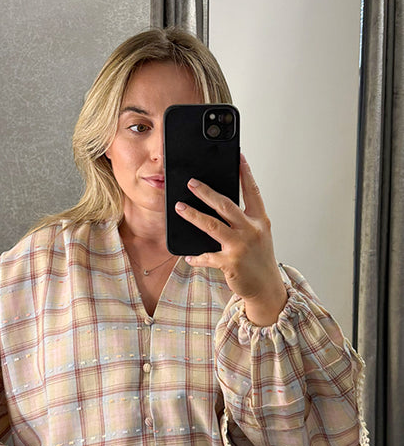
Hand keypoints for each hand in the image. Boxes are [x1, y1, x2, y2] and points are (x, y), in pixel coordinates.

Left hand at [175, 154, 287, 325]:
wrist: (266, 288)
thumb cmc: (259, 259)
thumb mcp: (258, 235)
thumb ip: (244, 220)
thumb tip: (219, 204)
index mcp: (260, 221)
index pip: (253, 192)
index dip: (245, 173)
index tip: (238, 156)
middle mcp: (252, 231)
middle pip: (226, 205)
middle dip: (206, 192)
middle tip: (191, 182)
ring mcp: (241, 246)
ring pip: (213, 226)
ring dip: (194, 215)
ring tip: (179, 207)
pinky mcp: (231, 263)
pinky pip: (208, 256)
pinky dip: (197, 257)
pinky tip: (188, 256)